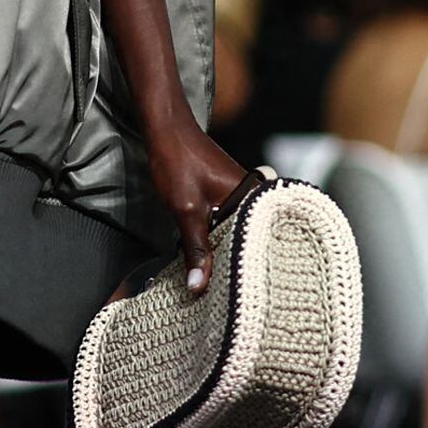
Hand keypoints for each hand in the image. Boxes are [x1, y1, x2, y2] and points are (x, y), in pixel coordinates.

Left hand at [147, 125, 244, 292]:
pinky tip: (210, 260)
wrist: (166, 129)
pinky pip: (228, 225)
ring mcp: (241, 197)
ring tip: (221, 286)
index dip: (250, 270)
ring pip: (236, 235)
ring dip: (225, 254)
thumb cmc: (179, 162)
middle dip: (237, 266)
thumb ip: (195, 249)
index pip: (261, 242)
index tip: (242, 297)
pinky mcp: (227, 197)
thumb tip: (198, 287)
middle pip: (250, 241)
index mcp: (256, 198)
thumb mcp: (186, 211)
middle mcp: (256, 197)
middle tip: (231, 297)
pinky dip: (218, 241)